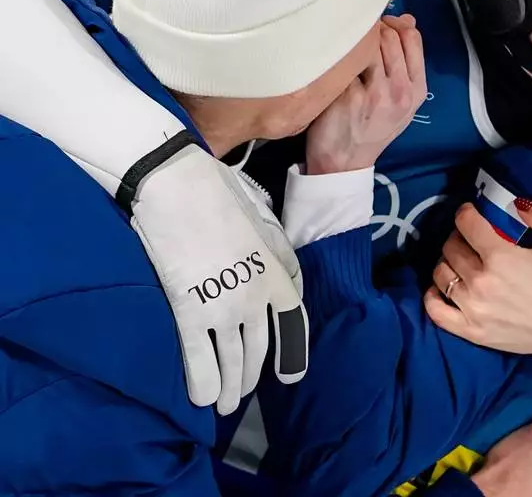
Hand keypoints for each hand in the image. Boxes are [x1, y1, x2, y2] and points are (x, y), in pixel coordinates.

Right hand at [128, 141, 307, 414]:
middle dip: (251, 376)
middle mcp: (257, 297)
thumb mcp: (263, 219)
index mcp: (277, 273)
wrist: (177, 186)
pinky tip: (201, 398)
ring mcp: (224, 308)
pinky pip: (199, 358)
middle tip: (244, 393)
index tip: (289, 373)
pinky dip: (202, 382)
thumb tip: (283, 270)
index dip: (291, 352)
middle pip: (260, 349)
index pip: (292, 323)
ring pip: (232, 360)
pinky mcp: (189, 311)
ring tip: (224, 405)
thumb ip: (276, 251)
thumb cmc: (218, 193)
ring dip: (230, 387)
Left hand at [306, 14, 425, 174]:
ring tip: (346, 51)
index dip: (395, 24)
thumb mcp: (400, 98)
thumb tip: (407, 18)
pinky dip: (337, 57)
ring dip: (356, 41)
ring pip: (369, 44)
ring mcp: (376, 93)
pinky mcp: (349, 95)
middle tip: (358, 40)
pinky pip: (345, 60)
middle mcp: (401, 91)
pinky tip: (331, 66)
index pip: (413, 38)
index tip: (380, 28)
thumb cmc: (371, 127)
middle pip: (390, 36)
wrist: (345, 163)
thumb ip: (405, 61)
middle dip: (373, 29)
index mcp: (417, 89)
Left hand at [424, 202, 531, 379]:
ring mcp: (473, 310)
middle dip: (460, 236)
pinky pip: (436, 311)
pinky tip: (445, 286)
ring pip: (441, 275)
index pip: (467, 225)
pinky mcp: (472, 331)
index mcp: (503, 258)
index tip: (471, 212)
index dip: (466, 213)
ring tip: (463, 260)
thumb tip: (516, 204)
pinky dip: (433, 295)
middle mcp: (482, 282)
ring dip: (448, 261)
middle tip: (473, 237)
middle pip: (451, 248)